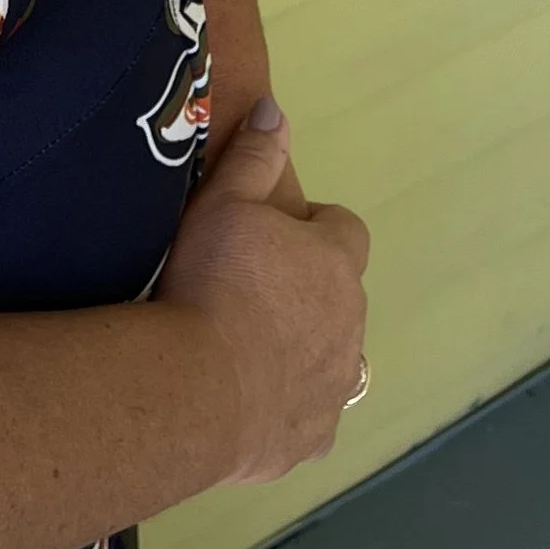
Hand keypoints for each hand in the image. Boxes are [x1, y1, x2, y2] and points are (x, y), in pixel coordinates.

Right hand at [157, 97, 368, 484]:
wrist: (199, 386)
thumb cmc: (212, 283)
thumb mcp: (223, 203)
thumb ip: (253, 156)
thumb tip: (278, 112)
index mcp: (335, 261)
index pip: (345, 230)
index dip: (310, 229)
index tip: (267, 238)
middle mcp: (351, 322)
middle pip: (339, 295)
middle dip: (304, 291)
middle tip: (244, 291)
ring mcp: (337, 384)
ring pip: (331, 356)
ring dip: (301, 348)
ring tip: (242, 347)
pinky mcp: (315, 436)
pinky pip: (310, 414)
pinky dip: (287, 405)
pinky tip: (242, 400)